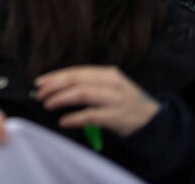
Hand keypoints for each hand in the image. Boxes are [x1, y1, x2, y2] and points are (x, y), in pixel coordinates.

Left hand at [34, 65, 159, 136]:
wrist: (154, 121)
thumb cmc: (126, 104)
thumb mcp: (110, 88)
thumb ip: (89, 85)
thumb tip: (57, 87)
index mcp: (108, 73)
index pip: (76, 71)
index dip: (56, 76)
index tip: (40, 82)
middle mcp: (112, 83)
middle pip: (77, 80)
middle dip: (54, 86)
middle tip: (39, 94)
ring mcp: (116, 100)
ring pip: (82, 94)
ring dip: (61, 98)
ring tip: (48, 104)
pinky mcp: (118, 117)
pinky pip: (91, 116)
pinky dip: (75, 118)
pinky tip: (64, 121)